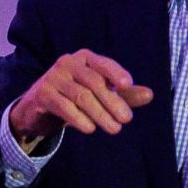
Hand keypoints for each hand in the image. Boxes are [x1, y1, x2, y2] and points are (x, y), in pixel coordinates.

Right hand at [9, 49, 153, 142]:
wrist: (38, 108)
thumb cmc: (74, 96)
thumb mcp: (99, 93)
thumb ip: (124, 94)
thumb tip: (150, 95)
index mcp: (85, 58)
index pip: (103, 63)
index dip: (116, 73)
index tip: (127, 85)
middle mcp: (68, 63)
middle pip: (94, 82)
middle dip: (112, 101)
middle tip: (126, 119)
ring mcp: (54, 78)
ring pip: (81, 96)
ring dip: (100, 114)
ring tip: (115, 129)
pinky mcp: (43, 94)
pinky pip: (64, 106)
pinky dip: (79, 118)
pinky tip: (90, 129)